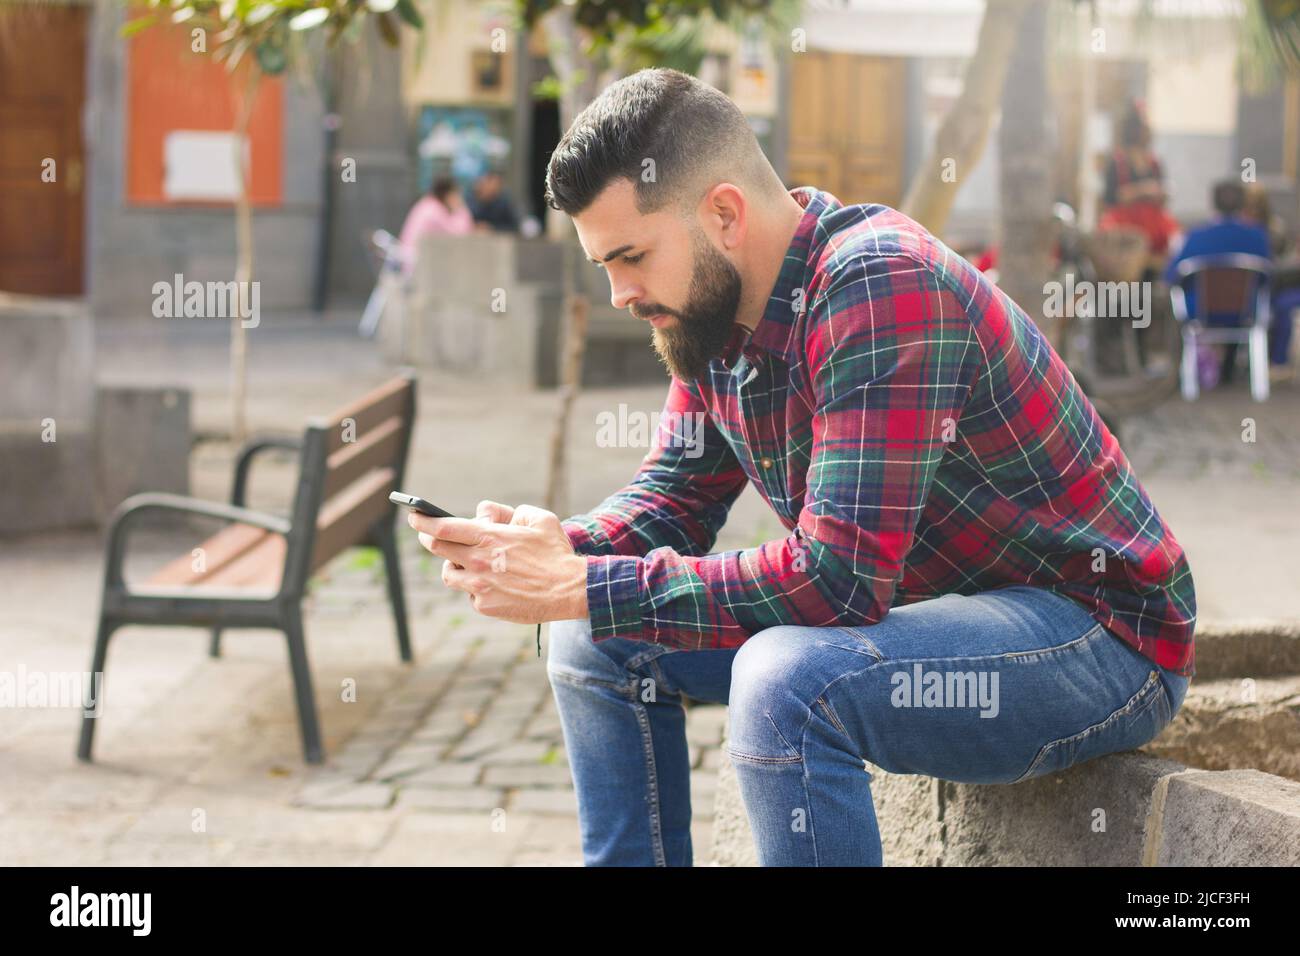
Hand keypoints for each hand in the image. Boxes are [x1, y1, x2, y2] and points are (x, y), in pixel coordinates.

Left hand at [407, 504, 586, 624]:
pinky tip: (492, 585)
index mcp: (489, 537)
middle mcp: (479, 561)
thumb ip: (506, 511)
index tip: (414, 516)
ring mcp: (479, 586)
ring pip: (449, 574)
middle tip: (427, 535)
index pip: (443, 527)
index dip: (423, 521)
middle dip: (428, 539)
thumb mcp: (537, 519)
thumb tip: (482, 512)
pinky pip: (469, 594)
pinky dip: (475, 588)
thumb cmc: (555, 551)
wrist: (570, 589)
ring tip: (467, 563)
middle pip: (438, 549)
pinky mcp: (485, 606)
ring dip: (453, 566)